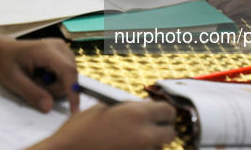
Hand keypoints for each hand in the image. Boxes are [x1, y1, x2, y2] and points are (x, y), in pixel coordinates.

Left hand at [0, 38, 78, 113]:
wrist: (5, 50)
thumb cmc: (7, 62)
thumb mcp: (13, 80)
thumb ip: (31, 93)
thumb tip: (49, 107)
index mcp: (46, 50)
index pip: (67, 70)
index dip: (73, 90)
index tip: (74, 110)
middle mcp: (59, 47)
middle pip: (69, 77)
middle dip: (53, 89)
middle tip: (33, 85)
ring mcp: (64, 50)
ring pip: (69, 78)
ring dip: (53, 85)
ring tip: (36, 78)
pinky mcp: (65, 54)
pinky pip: (67, 75)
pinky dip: (55, 81)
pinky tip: (43, 75)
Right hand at [30, 101, 176, 149]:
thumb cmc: (80, 130)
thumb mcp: (104, 107)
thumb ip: (128, 106)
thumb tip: (144, 105)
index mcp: (136, 114)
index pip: (168, 110)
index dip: (163, 111)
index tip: (160, 112)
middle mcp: (143, 135)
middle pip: (170, 133)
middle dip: (162, 129)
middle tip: (151, 127)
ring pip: (158, 148)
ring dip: (151, 143)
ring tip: (132, 139)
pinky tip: (125, 147)